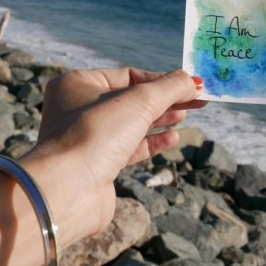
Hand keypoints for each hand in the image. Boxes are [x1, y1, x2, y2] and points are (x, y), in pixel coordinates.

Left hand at [21, 68, 205, 241]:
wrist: (68, 190)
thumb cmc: (96, 133)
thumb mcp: (140, 101)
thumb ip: (170, 87)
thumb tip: (194, 79)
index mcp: (77, 83)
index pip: (129, 75)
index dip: (162, 79)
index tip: (191, 84)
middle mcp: (77, 108)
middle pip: (132, 99)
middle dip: (165, 99)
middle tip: (197, 99)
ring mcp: (87, 138)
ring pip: (131, 123)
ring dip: (160, 119)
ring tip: (185, 115)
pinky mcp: (97, 164)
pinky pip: (129, 147)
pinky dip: (151, 141)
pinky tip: (172, 138)